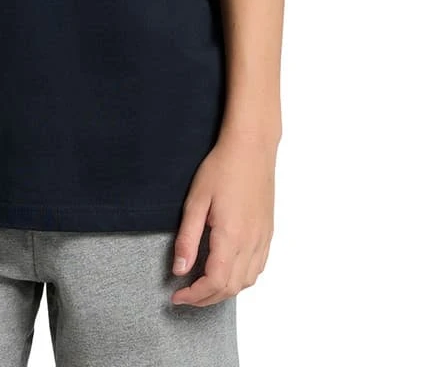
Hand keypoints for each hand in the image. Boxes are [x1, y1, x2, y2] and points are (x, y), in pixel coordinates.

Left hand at [170, 130, 275, 306]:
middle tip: (185, 296)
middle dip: (206, 298)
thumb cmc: (222, 167)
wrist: (251, 148)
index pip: (214, 282)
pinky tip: (227, 271)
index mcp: (232, 236)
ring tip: (203, 286)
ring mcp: (263, 238)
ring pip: (246, 282)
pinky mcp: (268, 232)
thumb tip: (179, 270)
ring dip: (224, 291)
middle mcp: (251, 242)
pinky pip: (258, 268)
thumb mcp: (196, 200)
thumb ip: (187, 238)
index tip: (177, 296)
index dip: (195, 295)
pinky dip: (241, 279)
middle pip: (231, 288)